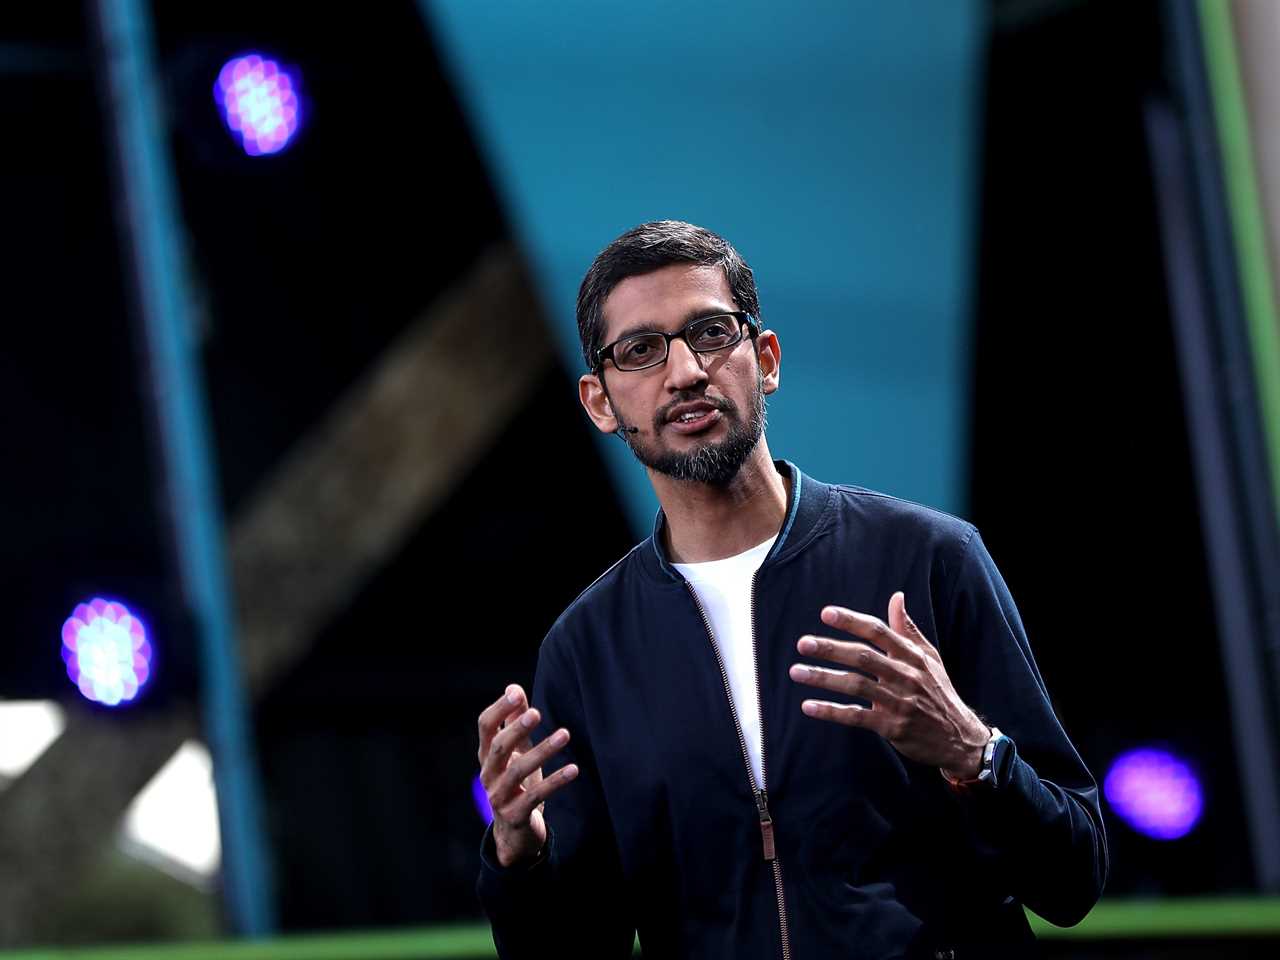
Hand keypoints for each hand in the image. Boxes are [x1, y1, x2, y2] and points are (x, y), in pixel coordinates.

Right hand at [477, 683, 577, 866]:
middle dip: (516, 729)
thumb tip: (514, 688)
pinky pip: (536, 796)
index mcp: (487, 755)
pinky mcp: (515, 815)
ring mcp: (499, 796)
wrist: (513, 832)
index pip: (485, 727)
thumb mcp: (516, 751)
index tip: (516, 694)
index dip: (499, 709)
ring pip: (517, 771)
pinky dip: (556, 781)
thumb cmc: (516, 783)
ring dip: (542, 751)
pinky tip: (574, 769)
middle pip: (498, 748)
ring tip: (565, 734)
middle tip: (537, 713)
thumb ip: (514, 722)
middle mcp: (488, 774)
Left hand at [788, 592, 988, 778]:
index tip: (826, 614)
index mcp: (912, 655)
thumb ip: (907, 629)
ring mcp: (899, 701)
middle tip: (802, 644)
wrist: (959, 737)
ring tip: (796, 672)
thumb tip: (896, 597)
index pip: (878, 632)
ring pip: (856, 685)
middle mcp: (906, 675)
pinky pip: (856, 716)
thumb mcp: (929, 658)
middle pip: (863, 656)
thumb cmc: (939, 691)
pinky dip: (831, 711)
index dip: (852, 621)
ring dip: (824, 678)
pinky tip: (809, 706)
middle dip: (831, 648)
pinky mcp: (892, 726)